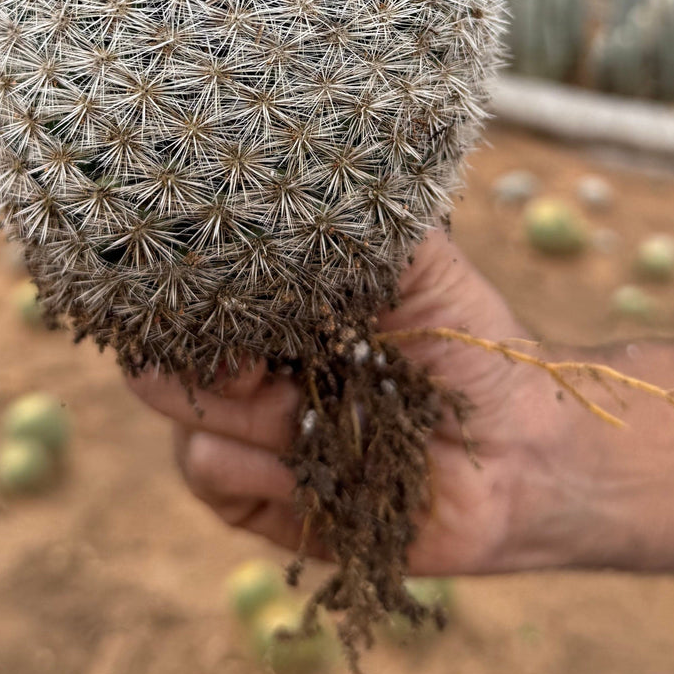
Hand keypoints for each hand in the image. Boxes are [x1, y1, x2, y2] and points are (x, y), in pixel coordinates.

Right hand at [126, 228, 601, 575]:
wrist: (518, 451)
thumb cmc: (470, 345)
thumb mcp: (420, 261)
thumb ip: (359, 219)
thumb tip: (298, 168)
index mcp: (271, 311)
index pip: (184, 297)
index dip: (182, 298)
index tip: (220, 296)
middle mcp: (245, 373)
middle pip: (155, 368)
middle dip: (207, 366)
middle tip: (267, 366)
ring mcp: (247, 441)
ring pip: (184, 428)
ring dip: (252, 422)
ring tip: (320, 417)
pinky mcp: (259, 506)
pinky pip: (214, 480)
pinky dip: (264, 472)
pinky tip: (320, 467)